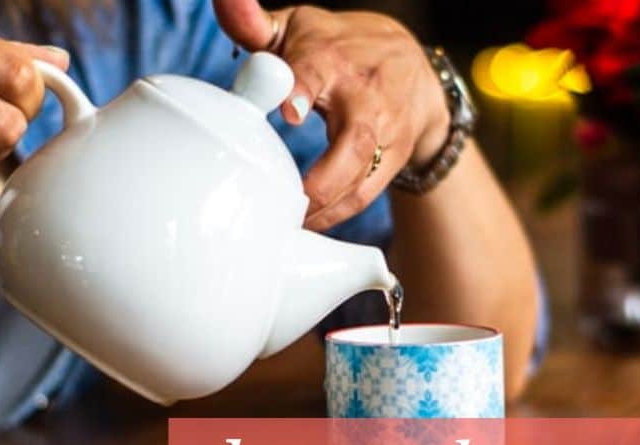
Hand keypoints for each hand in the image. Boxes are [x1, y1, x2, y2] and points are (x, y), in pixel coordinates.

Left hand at [215, 0, 450, 230]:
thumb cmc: (339, 49)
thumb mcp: (298, 29)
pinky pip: (366, 195)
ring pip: (362, 179)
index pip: (318, 71)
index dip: (302, 89)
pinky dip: (336, 216)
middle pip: (353, 142)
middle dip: (322, 179)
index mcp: (332, 59)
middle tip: (288, 205)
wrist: (414, 70)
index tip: (289, 111)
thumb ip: (254, 24)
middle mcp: (365, 97)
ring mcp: (386, 133)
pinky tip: (307, 228)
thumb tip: (225, 0)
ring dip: (325, 209)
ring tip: (288, 227)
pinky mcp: (395, 160)